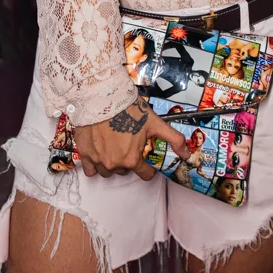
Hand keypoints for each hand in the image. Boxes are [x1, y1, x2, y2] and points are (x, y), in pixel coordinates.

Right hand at [73, 101, 188, 179]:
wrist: (101, 97)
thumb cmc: (127, 109)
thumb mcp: (155, 123)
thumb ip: (173, 140)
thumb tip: (187, 155)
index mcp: (132, 160)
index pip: (145, 174)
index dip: (147, 165)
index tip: (144, 155)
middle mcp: (115, 164)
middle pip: (126, 170)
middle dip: (129, 160)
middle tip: (128, 142)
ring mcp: (98, 161)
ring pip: (108, 171)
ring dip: (112, 162)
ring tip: (113, 144)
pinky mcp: (85, 155)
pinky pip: (90, 170)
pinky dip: (95, 163)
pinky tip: (99, 150)